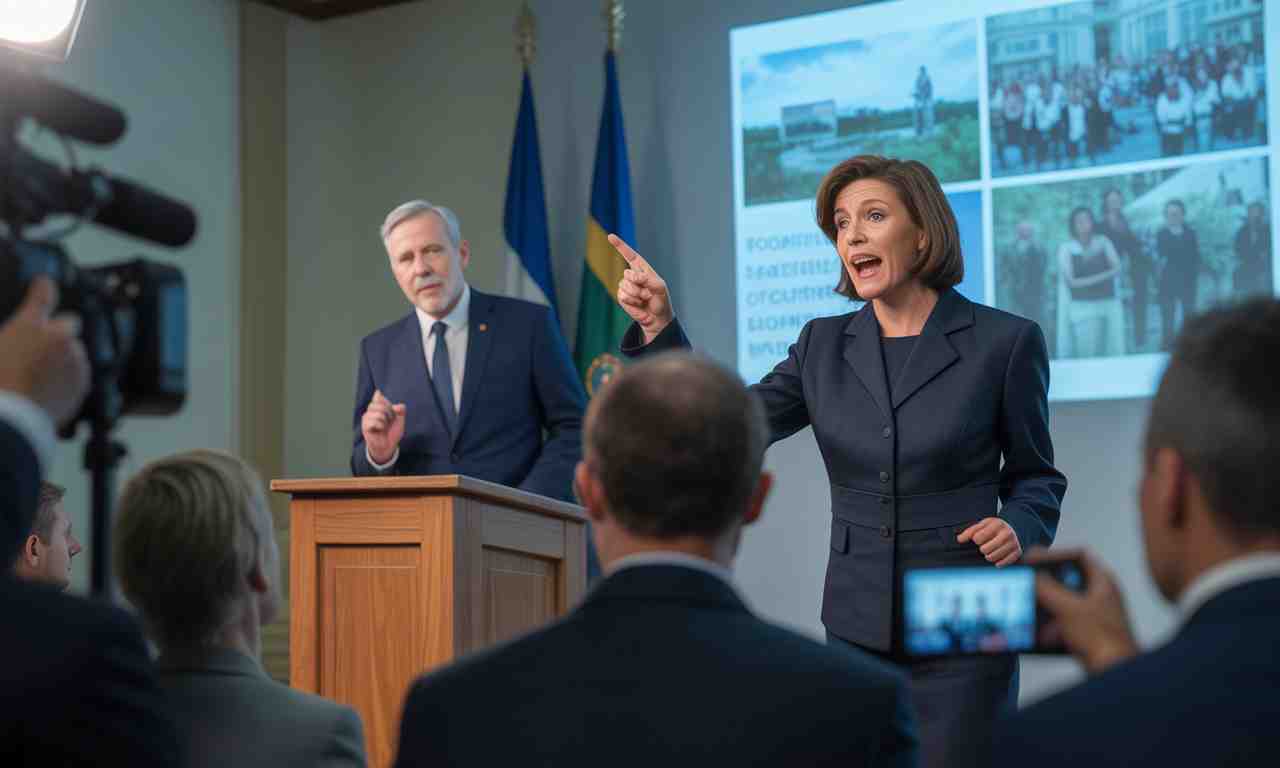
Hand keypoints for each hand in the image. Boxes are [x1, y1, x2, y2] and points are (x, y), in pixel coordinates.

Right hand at [0, 277, 89, 425]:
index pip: (42, 296)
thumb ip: (9, 335)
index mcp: (29, 326)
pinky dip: (69, 377)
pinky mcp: (82, 382)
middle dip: (58, 331)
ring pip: (75, 350)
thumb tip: (12, 338)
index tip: (45, 285)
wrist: (11, 418)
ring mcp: (74, 361)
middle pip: (69, 323)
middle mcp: (58, 338)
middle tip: (41, 348)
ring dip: (64, 357)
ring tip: (40, 375)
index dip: (44, 289)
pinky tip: (48, 388)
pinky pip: (80, 373)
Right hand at [361, 389, 405, 463]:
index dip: (386, 401)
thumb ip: (401, 410)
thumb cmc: (392, 431)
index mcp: (378, 406)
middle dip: (389, 412)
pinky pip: (375, 421)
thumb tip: (397, 407)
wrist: (389, 446)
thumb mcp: (400, 419)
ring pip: (379, 413)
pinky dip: (381, 426)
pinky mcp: (365, 426)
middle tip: (390, 420)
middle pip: (380, 402)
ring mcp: (366, 417)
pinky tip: (380, 430)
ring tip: (384, 427)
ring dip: (386, 421)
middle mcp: (371, 410)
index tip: (391, 410)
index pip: (378, 395)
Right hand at [609, 234, 672, 343]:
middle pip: (628, 274)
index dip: (620, 246)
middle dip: (639, 284)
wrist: (657, 318)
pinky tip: (639, 306)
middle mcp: (633, 276)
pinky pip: (624, 296)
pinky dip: (633, 302)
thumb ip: (648, 279)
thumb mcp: (660, 288)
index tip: (610, 236)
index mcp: (642, 269)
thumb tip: (632, 276)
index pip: (630, 255)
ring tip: (645, 300)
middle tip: (649, 293)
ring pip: (625, 286)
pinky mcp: (622, 297)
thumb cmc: (661, 300)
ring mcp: (626, 286)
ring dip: (637, 295)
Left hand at [957, 517, 1021, 565]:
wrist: (1014, 529)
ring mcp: (1013, 544)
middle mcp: (1007, 533)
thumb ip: (969, 531)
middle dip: (982, 549)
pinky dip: (998, 562)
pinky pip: (1003, 563)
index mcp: (997, 524)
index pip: (978, 538)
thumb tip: (959, 539)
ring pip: (992, 557)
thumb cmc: (995, 528)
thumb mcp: (982, 525)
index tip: (979, 539)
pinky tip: (997, 557)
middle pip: (985, 549)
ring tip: (990, 551)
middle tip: (985, 546)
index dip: (976, 540)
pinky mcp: (1017, 553)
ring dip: (988, 556)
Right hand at [1027, 547, 1137, 673]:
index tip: (1037, 559)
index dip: (1057, 555)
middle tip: (1030, 583)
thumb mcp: (1067, 607)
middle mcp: (1101, 596)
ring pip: (1064, 603)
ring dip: (1045, 607)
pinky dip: (1051, 626)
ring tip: (1031, 609)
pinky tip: (1040, 633)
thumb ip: (1046, 587)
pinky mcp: (1089, 635)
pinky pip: (1065, 624)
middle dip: (1046, 584)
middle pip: (1068, 580)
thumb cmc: (1104, 640)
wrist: (1115, 673)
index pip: (1079, 556)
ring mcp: (1096, 616)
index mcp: (1103, 583)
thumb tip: (1031, 574)